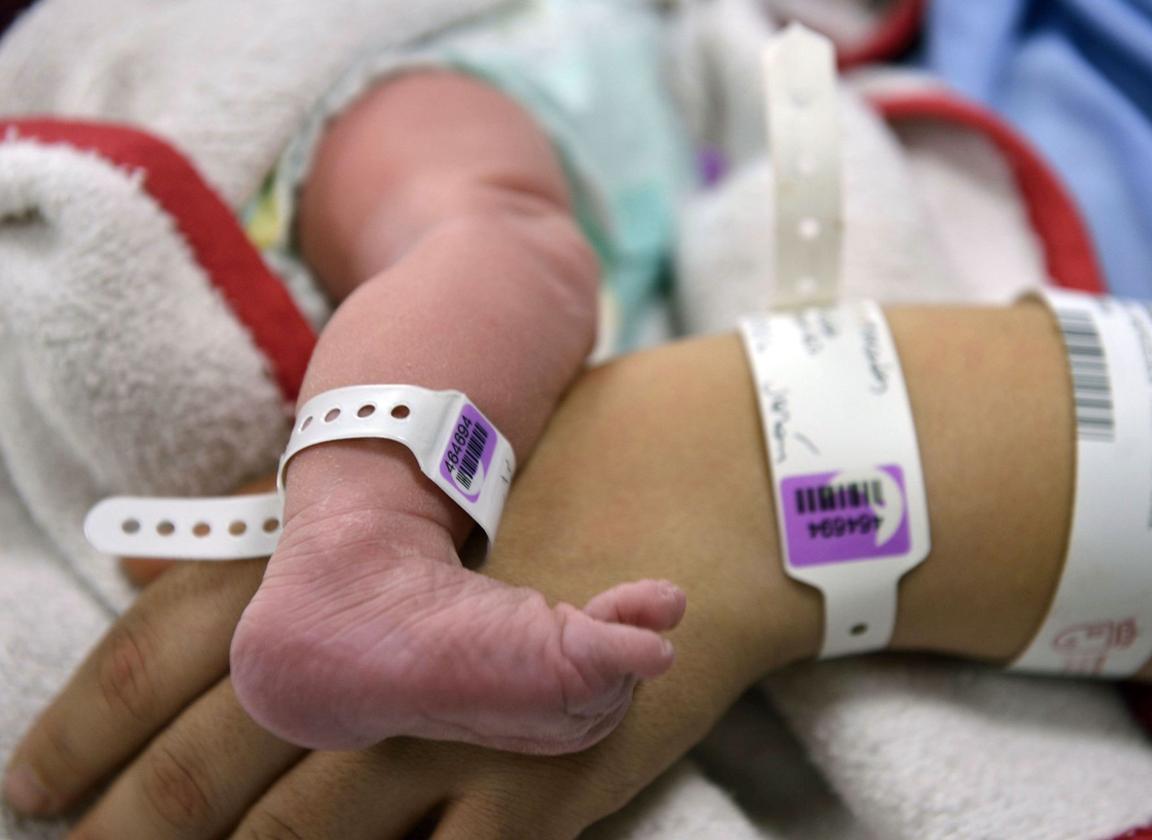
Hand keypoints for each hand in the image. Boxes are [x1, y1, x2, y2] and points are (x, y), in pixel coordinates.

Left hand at [4, 335, 815, 836]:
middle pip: (201, 773)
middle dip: (137, 831)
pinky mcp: (535, 786)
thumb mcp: (424, 485)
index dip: (84, 733)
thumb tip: (181, 584)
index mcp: (324, 560)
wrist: (705, 474)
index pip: (154, 656)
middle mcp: (364, 651)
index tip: (36, 791)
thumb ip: (302, 544)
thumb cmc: (565, 467)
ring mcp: (446, 727)